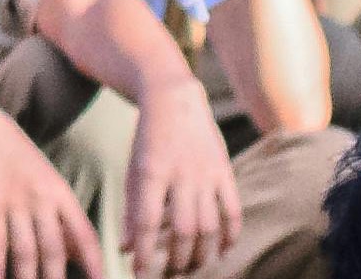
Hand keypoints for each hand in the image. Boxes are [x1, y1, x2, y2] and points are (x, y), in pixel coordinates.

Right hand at [0, 114, 99, 278]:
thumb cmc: (19, 162)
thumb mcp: (49, 185)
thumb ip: (62, 220)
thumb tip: (77, 256)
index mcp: (62, 195)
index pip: (85, 235)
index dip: (94, 263)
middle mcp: (43, 200)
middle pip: (54, 249)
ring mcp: (15, 201)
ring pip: (25, 251)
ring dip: (26, 278)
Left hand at [117, 90, 245, 275]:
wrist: (175, 99)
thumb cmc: (148, 139)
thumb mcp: (133, 170)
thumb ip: (132, 210)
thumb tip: (127, 249)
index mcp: (151, 172)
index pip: (149, 222)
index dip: (145, 253)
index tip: (139, 274)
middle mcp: (181, 174)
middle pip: (184, 230)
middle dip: (177, 260)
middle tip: (170, 275)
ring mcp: (206, 173)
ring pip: (209, 226)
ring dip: (201, 254)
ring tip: (191, 267)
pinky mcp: (225, 171)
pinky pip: (232, 210)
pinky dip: (229, 235)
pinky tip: (221, 251)